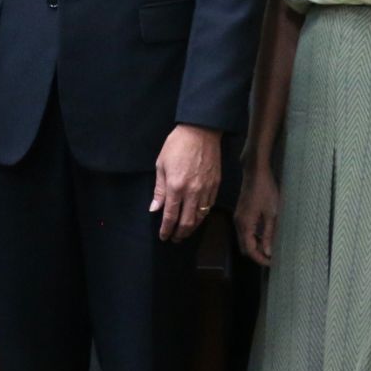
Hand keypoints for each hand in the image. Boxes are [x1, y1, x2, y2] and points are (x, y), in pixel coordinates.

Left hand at [151, 124, 221, 242]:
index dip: (166, 229)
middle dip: (179, 233)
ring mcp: (206, 189)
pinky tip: (197, 218)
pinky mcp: (216, 185)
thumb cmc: (177, 145)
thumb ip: (159, 189)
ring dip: (192, 228)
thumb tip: (155, 208)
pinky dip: (202, 216)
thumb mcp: (161, 164)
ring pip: (200, 217)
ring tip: (185, 233)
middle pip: (187, 222)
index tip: (163, 236)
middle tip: (174, 239)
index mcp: (175, 187)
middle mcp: (192, 192)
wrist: (201, 131)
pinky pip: (209, 207)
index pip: (170, 216)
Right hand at [233, 163, 279, 264]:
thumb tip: (268, 252)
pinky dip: (254, 238)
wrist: (255, 172)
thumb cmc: (266, 190)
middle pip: (245, 247)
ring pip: (244, 240)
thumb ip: (269, 234)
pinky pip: (245, 232)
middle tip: (272, 258)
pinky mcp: (241, 214)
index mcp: (245, 225)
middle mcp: (239, 223)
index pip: (250, 250)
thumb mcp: (272, 213)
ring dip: (256, 246)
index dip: (260, 259)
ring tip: (271, 249)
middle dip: (257, 255)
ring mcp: (238, 218)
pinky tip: (265, 237)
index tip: (272, 264)